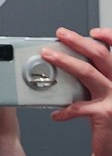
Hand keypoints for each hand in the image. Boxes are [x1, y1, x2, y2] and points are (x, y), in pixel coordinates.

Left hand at [41, 27, 111, 155]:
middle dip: (79, 42)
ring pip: (88, 73)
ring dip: (66, 62)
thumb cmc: (108, 123)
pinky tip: (56, 114)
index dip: (110, 37)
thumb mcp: (106, 97)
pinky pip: (79, 107)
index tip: (93, 32)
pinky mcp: (106, 114)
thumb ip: (96, 82)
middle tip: (61, 35)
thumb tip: (72, 65)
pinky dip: (65, 110)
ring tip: (49, 57)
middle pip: (101, 55)